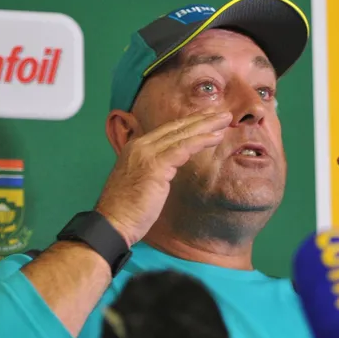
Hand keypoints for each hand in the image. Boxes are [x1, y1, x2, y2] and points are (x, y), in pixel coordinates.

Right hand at [96, 111, 232, 245]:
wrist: (113, 223)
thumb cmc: (127, 210)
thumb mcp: (140, 182)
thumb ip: (154, 169)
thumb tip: (170, 167)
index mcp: (136, 148)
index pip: (167, 130)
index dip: (189, 123)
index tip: (207, 118)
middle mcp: (140, 146)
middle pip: (176, 127)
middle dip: (201, 119)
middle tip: (222, 114)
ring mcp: (147, 154)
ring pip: (182, 134)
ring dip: (206, 126)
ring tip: (225, 120)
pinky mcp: (155, 166)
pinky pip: (183, 148)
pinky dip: (201, 141)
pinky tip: (215, 138)